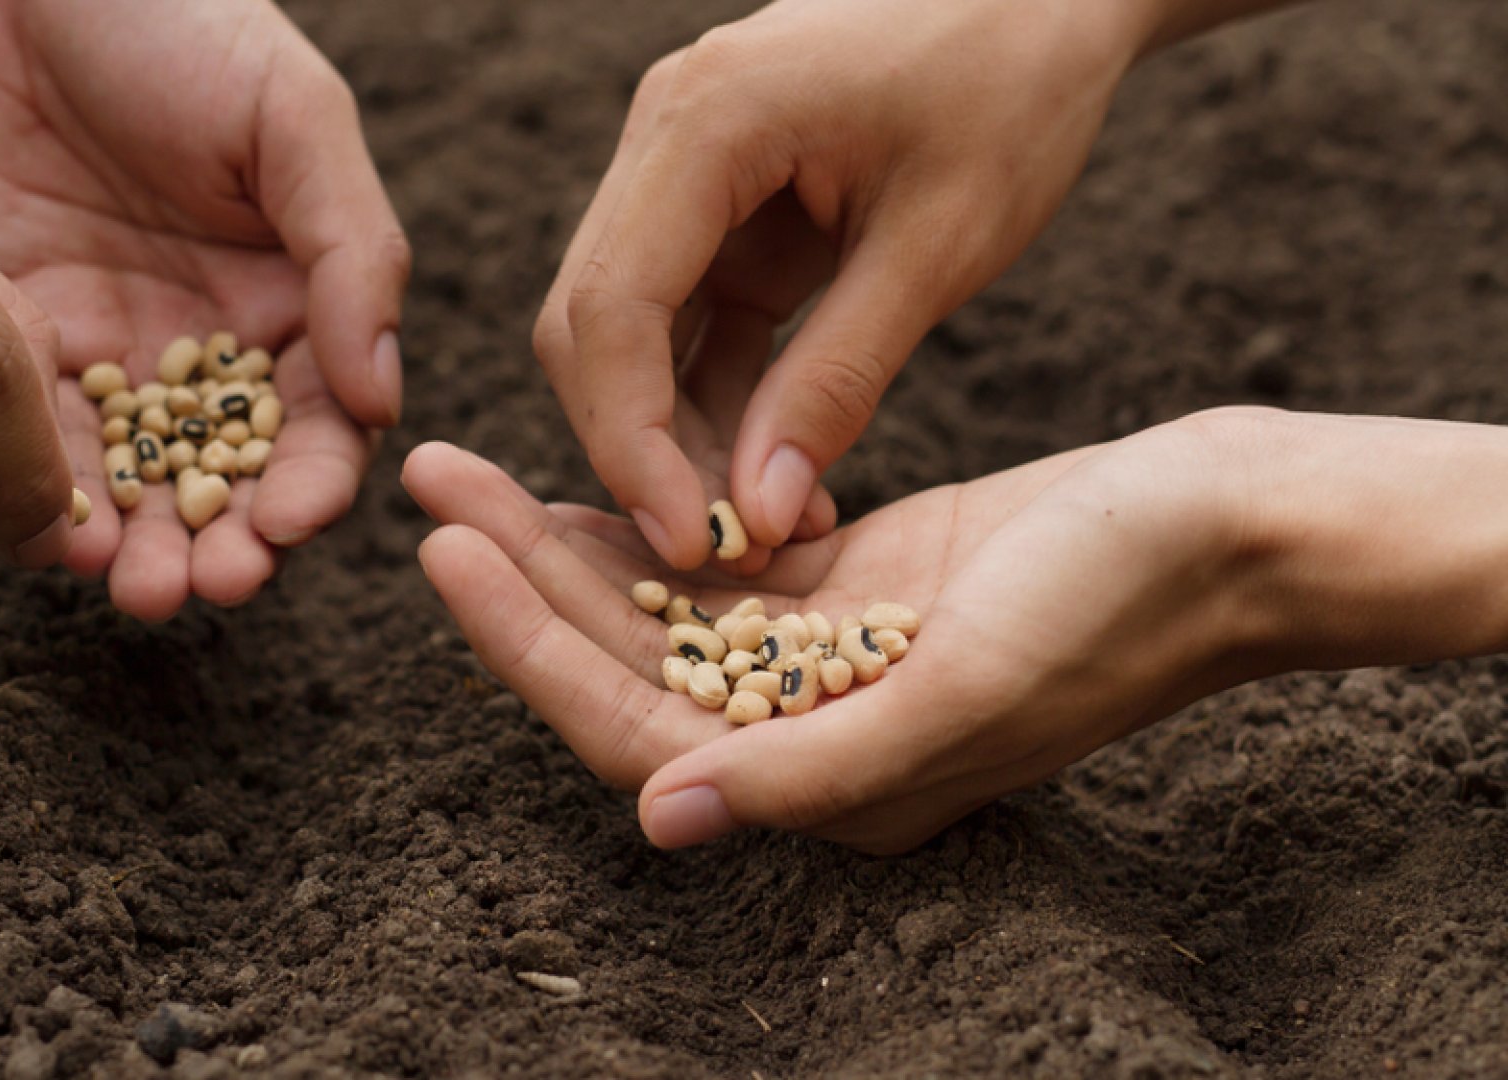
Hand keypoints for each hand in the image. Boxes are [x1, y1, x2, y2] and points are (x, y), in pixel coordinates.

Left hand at [0, 0, 408, 619]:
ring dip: (140, 545)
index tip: (288, 526)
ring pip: (134, 479)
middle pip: (226, 477)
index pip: (321, 427)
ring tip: (135, 589)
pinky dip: (45, 491)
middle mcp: (209, 343)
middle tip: (201, 587)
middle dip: (221, 544)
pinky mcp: (15, 331)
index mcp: (298, 302)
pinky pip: (32, 431)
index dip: (311, 488)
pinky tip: (55, 533)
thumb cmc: (181, 20)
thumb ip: (355, 257)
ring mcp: (113, 346)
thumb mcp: (295, 119)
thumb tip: (386, 404)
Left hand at [404, 409, 1272, 852]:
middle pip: (627, 663)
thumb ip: (813, 768)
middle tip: (432, 480)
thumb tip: (662, 819)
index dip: (530, 647)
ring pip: (661, 609)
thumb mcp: (966, 689)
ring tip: (472, 470)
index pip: (636, 728)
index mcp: (829, 787)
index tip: (448, 551)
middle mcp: (813, 737)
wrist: (1225, 532)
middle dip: (522, 579)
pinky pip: (719, 567)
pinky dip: (648, 523)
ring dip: (566, 544)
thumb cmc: (1117, 609)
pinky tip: (582, 478)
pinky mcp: (857, 587)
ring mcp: (831, 661)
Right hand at [533, 0, 1154, 568]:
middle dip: (640, 450)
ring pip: (629, 334)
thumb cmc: (1013, 86)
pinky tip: (779, 473)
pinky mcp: (722, 207)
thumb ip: (838, 379)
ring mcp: (684, 170)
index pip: (610, 309)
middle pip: (591, 326)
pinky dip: (719, 401)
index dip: (630, 444)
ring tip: (769, 526)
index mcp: (705, 120)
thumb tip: (755, 513)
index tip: (689, 545)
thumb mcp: (940, 244)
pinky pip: (688, 322)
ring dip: (681, 436)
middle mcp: (664, 135)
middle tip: (716, 555)